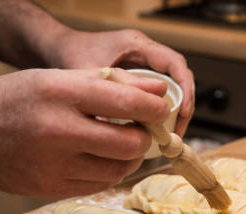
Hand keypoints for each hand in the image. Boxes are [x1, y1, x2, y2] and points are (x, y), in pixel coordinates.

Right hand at [0, 68, 169, 197]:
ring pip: (117, 170)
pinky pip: (97, 185)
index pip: (125, 104)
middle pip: (129, 144)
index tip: (160, 110)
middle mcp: (56, 130)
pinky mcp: (48, 189)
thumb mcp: (57, 77)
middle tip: (140, 130)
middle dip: (144, 138)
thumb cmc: (15, 98)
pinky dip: (107, 172)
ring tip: (119, 144)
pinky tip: (98, 159)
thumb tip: (157, 94)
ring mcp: (51, 165)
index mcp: (59, 93)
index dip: (153, 109)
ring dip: (128, 158)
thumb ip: (109, 83)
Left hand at [50, 29, 194, 136]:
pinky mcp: (138, 78)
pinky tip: (152, 129)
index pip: (176, 64)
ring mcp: (143, 66)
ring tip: (167, 135)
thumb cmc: (73, 54)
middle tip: (177, 132)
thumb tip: (125, 127)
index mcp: (138, 45)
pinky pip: (156, 94)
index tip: (184, 111)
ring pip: (169, 89)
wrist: (60, 48)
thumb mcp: (91, 76)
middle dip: (183, 106)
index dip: (186, 89)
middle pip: (178, 80)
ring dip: (172, 112)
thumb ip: (108, 95)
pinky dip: (158, 112)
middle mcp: (146, 54)